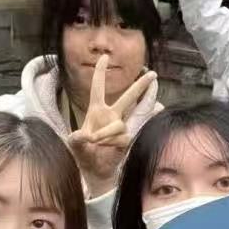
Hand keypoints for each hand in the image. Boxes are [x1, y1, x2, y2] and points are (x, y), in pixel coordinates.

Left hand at [69, 55, 156, 198]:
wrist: (95, 172)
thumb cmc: (83, 155)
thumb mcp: (74, 146)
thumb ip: (76, 140)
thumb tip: (85, 135)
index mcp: (96, 111)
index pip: (98, 88)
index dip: (101, 72)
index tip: (104, 56)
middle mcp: (112, 116)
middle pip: (128, 98)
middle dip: (140, 86)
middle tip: (153, 74)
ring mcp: (122, 127)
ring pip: (122, 124)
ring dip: (107, 135)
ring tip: (97, 142)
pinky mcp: (128, 139)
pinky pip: (123, 138)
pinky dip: (113, 143)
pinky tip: (111, 148)